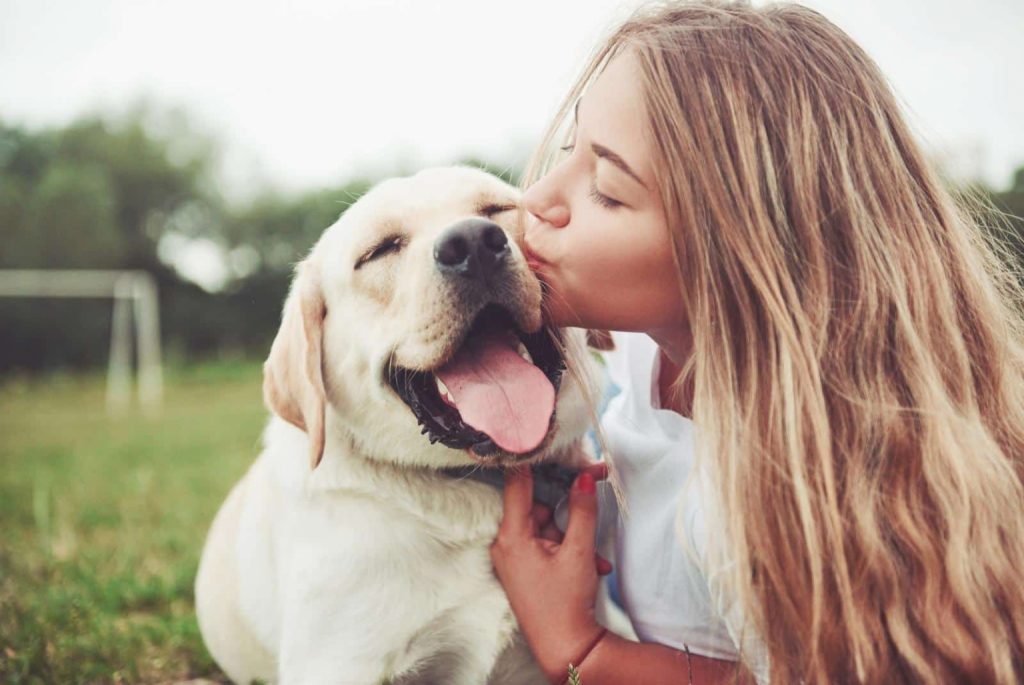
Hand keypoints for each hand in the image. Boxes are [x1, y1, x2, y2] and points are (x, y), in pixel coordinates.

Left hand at [490, 463, 612, 681]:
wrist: (567, 649)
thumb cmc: (567, 603)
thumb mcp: (578, 552)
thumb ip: (581, 510)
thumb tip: (585, 476)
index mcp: (511, 536)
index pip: (517, 484)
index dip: (535, 461)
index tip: (547, 441)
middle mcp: (506, 545)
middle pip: (536, 505)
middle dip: (567, 508)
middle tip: (594, 487)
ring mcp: (514, 559)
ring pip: (546, 528)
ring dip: (573, 535)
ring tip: (595, 557)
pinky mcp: (524, 570)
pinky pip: (546, 547)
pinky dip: (569, 551)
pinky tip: (592, 566)